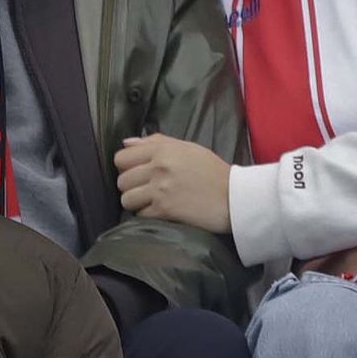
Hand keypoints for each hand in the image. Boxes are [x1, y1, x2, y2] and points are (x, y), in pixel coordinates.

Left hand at [114, 134, 232, 231]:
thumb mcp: (187, 148)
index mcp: (162, 149)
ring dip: (136, 203)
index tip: (137, 172)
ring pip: (126, 199)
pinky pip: (140, 215)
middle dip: (131, 186)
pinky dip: (147, 215)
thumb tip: (126, 142)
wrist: (234, 196)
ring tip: (150, 201)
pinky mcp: (165, 211)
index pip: (121, 157)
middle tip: (145, 189)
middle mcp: (158, 167)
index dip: (126, 166)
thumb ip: (155, 142)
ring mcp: (160, 190)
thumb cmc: (212, 170)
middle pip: (121, 180)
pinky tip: (160, 211)